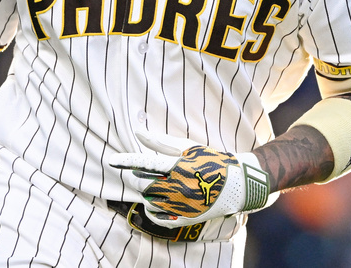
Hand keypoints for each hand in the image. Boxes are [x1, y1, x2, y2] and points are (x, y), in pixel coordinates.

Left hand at [109, 130, 272, 227]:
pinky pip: (160, 219)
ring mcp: (183, 205)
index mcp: (179, 166)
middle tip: (141, 173)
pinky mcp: (187, 219)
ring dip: (146, 194)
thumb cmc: (211, 160)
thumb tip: (137, 131)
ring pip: (150, 201)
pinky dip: (152, 212)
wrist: (239, 184)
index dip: (126, 161)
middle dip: (137, 178)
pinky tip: (153, 204)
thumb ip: (160, 141)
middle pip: (143, 184)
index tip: (111, 159)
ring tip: (154, 186)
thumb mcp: (188, 147)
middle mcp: (180, 187)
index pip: (146, 163)